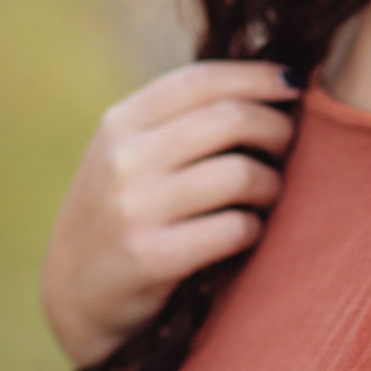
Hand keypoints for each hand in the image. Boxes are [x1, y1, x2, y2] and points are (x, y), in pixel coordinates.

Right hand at [40, 58, 301, 365]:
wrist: (74, 294)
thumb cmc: (122, 213)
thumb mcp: (129, 154)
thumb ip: (180, 120)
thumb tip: (270, 81)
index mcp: (120, 123)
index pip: (201, 80)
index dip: (257, 76)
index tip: (295, 82)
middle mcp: (123, 158)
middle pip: (230, 119)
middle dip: (276, 129)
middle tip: (288, 146)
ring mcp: (134, 208)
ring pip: (240, 174)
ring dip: (271, 184)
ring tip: (266, 194)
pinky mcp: (151, 257)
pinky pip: (234, 229)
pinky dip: (254, 229)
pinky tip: (247, 233)